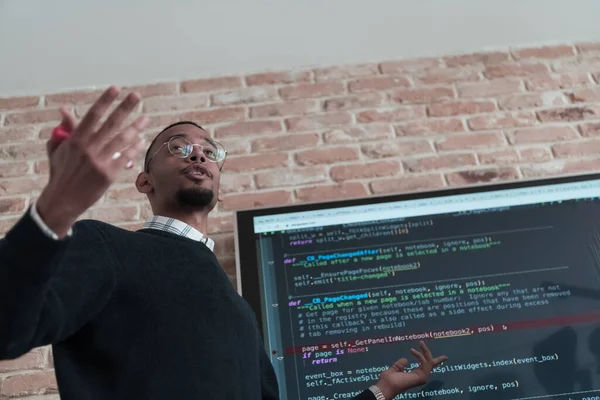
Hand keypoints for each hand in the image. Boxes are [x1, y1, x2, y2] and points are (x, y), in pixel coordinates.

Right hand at [36, 86, 148, 236]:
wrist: (63, 200)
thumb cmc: (61, 172)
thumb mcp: (58, 149)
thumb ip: (65, 129)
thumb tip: (65, 109)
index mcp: (75, 139)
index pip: (93, 115)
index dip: (105, 100)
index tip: (116, 89)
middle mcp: (89, 148)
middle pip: (111, 123)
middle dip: (125, 108)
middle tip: (137, 96)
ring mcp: (100, 161)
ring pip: (122, 140)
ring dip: (136, 127)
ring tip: (145, 118)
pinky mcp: (109, 174)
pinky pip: (126, 157)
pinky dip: (134, 148)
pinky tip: (141, 141)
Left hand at [374, 341, 446, 399]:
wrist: (386, 385)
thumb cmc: (388, 379)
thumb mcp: (395, 369)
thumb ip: (400, 364)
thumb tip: (405, 359)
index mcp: (414, 375)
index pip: (424, 367)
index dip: (428, 360)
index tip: (433, 357)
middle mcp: (420, 377)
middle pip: (432, 366)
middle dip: (439, 360)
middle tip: (445, 356)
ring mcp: (421, 377)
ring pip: (429, 361)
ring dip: (425, 351)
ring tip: (421, 342)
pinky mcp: (421, 376)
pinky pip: (425, 363)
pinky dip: (420, 355)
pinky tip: (412, 351)